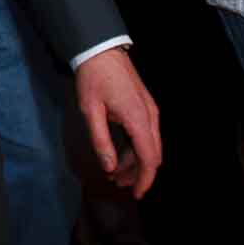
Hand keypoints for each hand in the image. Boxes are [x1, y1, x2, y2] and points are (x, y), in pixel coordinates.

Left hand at [72, 47, 161, 197]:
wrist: (101, 49)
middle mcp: (150, 116)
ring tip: (115, 173)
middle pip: (153, 155)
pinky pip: (146, 134)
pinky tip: (120, 155)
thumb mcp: (91, 111)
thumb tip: (109, 167)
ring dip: (136, 162)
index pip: (149, 158)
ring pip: (150, 145)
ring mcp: (150, 111)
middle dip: (139, 174)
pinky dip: (136, 148)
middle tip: (118, 184)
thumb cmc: (93, 78)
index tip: (137, 195)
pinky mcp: (145, 107)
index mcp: (138, 119)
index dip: (144, 180)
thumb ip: (101, 141)